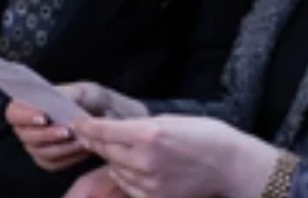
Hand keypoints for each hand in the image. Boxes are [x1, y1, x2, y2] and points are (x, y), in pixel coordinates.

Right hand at [8, 82, 148, 170]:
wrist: (113, 119)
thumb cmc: (96, 101)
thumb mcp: (86, 90)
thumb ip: (68, 93)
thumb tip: (56, 97)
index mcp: (33, 103)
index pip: (14, 111)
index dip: (24, 115)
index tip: (43, 117)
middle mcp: (30, 125)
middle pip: (25, 135)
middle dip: (48, 134)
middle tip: (67, 130)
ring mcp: (38, 144)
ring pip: (39, 151)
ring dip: (60, 146)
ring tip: (79, 138)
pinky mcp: (50, 159)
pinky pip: (52, 164)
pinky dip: (67, 157)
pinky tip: (80, 148)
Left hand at [73, 115, 279, 197]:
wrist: (229, 165)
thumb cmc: (205, 136)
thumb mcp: (169, 120)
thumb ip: (137, 126)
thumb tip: (111, 129)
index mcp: (148, 134)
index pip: (103, 131)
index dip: (86, 127)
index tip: (78, 123)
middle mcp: (144, 160)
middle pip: (105, 150)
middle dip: (96, 141)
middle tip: (90, 133)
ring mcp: (148, 183)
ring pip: (114, 169)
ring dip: (113, 159)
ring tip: (123, 149)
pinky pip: (128, 186)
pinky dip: (127, 176)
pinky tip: (136, 166)